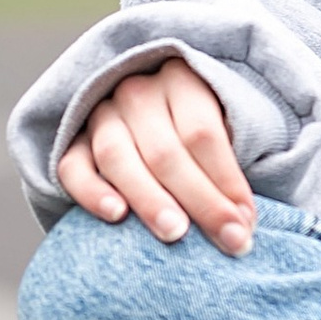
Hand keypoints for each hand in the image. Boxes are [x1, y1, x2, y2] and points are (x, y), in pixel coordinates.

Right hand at [57, 57, 254, 254]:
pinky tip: (116, 216)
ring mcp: (100, 115)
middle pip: (165, 151)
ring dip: (149, 199)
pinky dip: (92, 192)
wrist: (155, 116)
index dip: (227, 181)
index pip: (202, 133)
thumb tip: (247, 220)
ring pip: (118, 157)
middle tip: (226, 240)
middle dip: (201, 201)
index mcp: (182, 79)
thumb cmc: (201, 135)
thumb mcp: (226, 126)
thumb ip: (233, 161)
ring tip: (176, 234)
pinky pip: (73, 167)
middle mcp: (137, 92)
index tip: (247, 223)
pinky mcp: (73, 141)